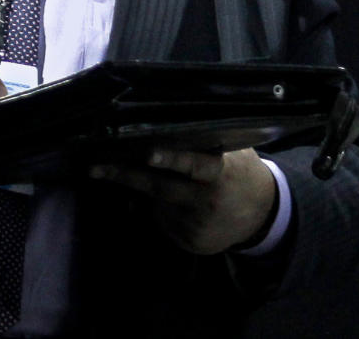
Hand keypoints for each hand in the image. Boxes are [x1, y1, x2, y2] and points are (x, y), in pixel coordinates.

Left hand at [91, 148, 277, 254]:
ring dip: (145, 190)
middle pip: (158, 187)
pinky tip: (175, 204)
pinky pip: (162, 220)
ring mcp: (195, 224)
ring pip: (155, 203)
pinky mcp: (189, 242)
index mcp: (219, 172)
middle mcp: (205, 200)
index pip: (193, 164)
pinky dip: (159, 208)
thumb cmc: (240, 172)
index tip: (148, 153)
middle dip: (125, 175)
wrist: (263, 216)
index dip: (171, 158)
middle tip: (95, 167)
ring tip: (152, 178)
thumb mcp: (234, 152)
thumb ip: (206, 140)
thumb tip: (168, 116)